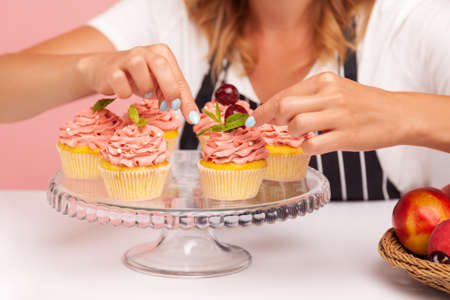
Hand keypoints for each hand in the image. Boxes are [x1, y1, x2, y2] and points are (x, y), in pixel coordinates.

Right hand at [78, 44, 198, 123]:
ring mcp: (127, 58)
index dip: (186, 98)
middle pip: (161, 65)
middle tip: (171, 106)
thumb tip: (192, 116)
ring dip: (146, 88)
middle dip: (170, 88)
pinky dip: (124, 93)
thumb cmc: (137, 78)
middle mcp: (145, 51)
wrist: (103, 70)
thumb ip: (176, 96)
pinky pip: (120, 82)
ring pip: (139, 69)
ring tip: (146, 94)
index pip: (178, 76)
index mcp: (162, 53)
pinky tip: (124, 92)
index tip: (191, 117)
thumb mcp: (159, 86)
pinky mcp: (111, 69)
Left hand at [253, 72, 414, 153]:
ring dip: (291, 133)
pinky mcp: (346, 136)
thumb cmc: (362, 104)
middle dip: (270, 119)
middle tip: (271, 127)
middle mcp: (329, 95)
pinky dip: (306, 148)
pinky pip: (312, 145)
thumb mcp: (336, 90)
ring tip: (301, 135)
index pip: (284, 93)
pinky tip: (314, 145)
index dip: (264, 108)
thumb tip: (276, 110)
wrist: (398, 114)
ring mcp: (338, 115)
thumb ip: (308, 97)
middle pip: (284, 106)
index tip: (253, 118)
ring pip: (295, 124)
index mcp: (324, 81)